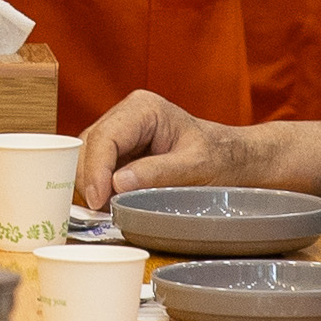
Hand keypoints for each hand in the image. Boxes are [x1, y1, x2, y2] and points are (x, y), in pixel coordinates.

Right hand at [75, 90, 246, 206]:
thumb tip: (117, 184)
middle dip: (89, 178)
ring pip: (87, 156)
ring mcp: (121, 132)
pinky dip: (98, 186)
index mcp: (143, 108)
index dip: (96, 169)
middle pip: (89, 145)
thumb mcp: (197, 167)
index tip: (98, 200)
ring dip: (91, 184)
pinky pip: (97, 167)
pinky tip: (109, 203)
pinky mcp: (120, 150)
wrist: (232, 158)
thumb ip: (159, 173)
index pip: (106, 137)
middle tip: (99, 211)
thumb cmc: (221, 157)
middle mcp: (126, 115)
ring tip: (105, 210)